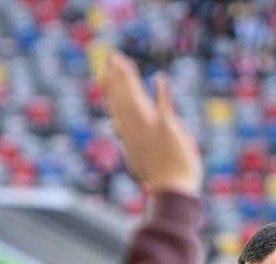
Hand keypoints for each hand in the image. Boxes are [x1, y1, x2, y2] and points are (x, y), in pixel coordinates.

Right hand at [99, 52, 200, 195]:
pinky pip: (163, 107)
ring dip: (126, 79)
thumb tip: (113, 124)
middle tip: (109, 59)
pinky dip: (161, 93)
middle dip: (115, 79)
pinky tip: (160, 79)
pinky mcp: (166, 128)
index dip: (110, 90)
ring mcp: (149, 128)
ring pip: (134, 99)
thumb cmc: (159, 177)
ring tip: (119, 60)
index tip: (104, 75)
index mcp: (129, 136)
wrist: (172, 192)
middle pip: (121, 100)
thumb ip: (127, 137)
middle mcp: (135, 129)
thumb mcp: (138, 156)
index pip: (116, 108)